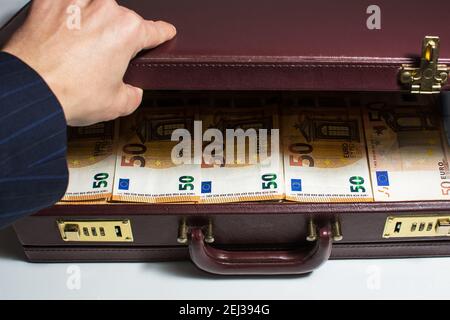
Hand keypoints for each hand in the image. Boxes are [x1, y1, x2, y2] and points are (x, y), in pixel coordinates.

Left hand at [2, 0, 175, 125]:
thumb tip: (133, 90)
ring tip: (81, 48)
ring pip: (95, 8)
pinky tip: (64, 34)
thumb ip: (134, 94)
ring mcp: (76, 1)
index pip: (156, 30)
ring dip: (93, 23)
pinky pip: (67, 4)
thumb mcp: (117, 105)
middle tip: (104, 59)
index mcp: (128, 31)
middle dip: (117, 36)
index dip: (163, 34)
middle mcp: (105, 9)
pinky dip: (68, 16)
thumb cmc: (69, 94)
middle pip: (122, 19)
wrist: (29, 90)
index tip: (164, 32)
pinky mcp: (50, 1)